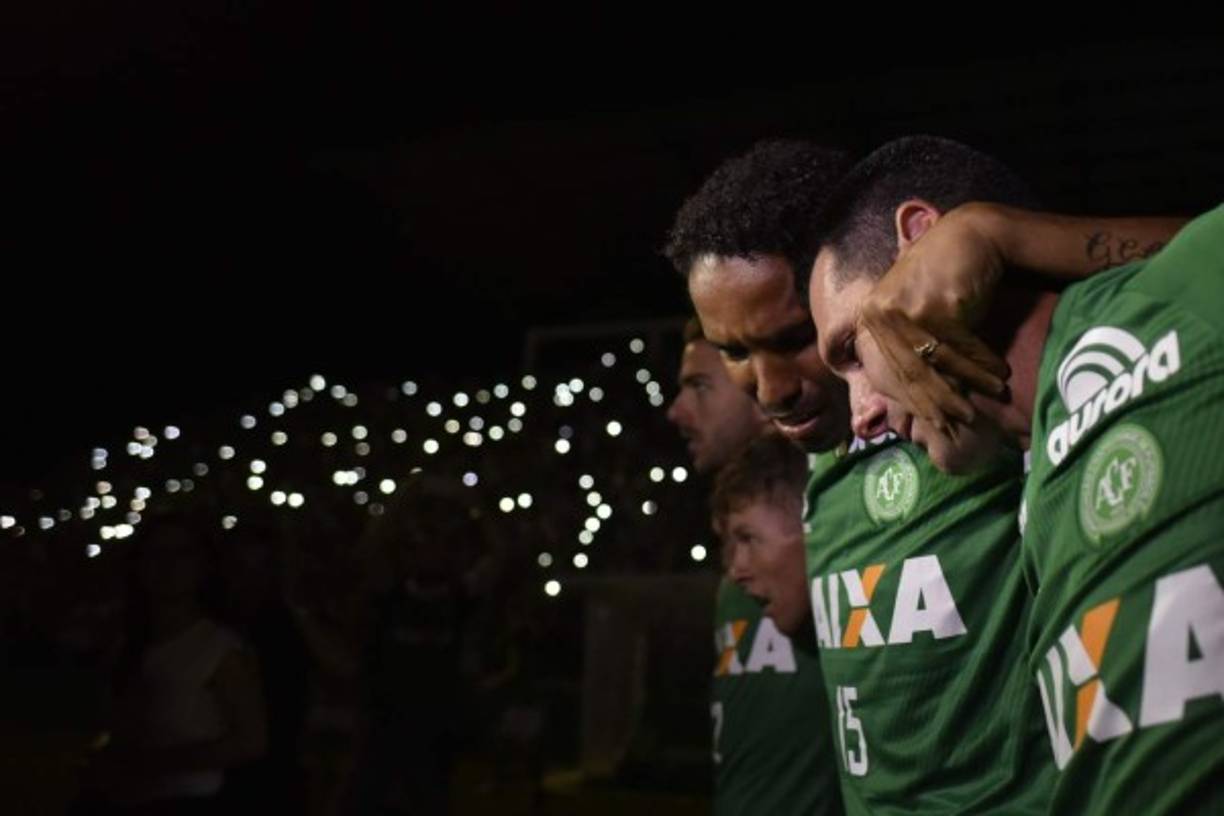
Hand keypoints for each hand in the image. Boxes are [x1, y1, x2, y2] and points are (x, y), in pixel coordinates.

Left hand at [858, 204, 1010, 429]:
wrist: (969, 236)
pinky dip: (982, 363)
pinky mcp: (934, 306)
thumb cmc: (942, 279)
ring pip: (938, 362)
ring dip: (969, 383)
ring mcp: (905, 310)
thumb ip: (905, 345)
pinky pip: (961, 346)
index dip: (914, 400)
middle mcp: (880, 314)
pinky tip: (1000, 373)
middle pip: (910, 371)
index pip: (891, 370)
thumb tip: (911, 398)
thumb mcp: (913, 310)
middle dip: (939, 401)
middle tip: (962, 422)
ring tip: (994, 395)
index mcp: (870, 318)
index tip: (935, 422)